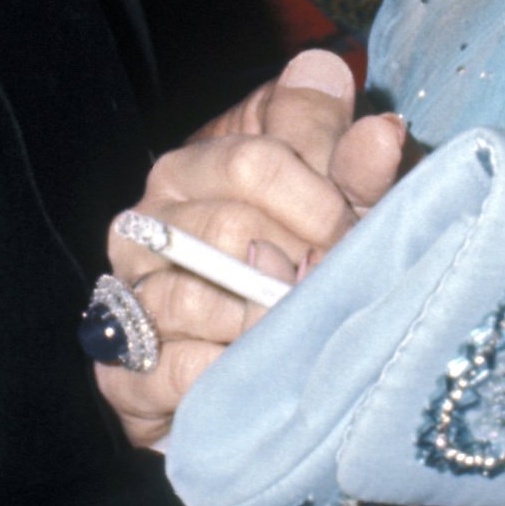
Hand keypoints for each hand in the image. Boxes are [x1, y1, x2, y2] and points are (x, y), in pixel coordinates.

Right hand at [95, 49, 408, 448]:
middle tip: (335, 290)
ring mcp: (127, 298)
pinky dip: (227, 372)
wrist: (257, 372)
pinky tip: (261, 370)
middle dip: (300, 265)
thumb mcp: (338, 204)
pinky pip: (172, 369)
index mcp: (190, 168)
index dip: (320, 204)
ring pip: (195, 298)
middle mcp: (147, 226)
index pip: (253, 163)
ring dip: (266, 322)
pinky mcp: (123, 375)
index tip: (356, 236)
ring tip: (302, 331)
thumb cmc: (301, 263)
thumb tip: (381, 130)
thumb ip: (354, 167)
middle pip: (229, 230)